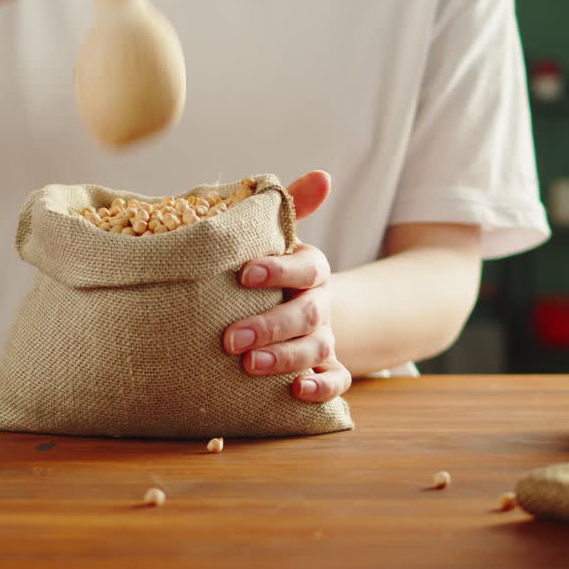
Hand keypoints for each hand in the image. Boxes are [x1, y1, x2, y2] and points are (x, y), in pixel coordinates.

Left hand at [222, 171, 352, 401]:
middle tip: (231, 339)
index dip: (280, 270)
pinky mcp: (326, 368)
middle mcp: (320, 303)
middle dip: (270, 325)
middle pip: (308, 312)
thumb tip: (323, 176)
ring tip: (250, 366)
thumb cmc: (268, 270)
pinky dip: (322, 388)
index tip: (245, 274)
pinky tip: (298, 391)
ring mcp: (325, 337)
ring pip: (317, 347)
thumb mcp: (273, 239)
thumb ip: (289, 208)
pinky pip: (336, 381)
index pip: (308, 265)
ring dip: (286, 357)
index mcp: (309, 269)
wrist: (292, 307)